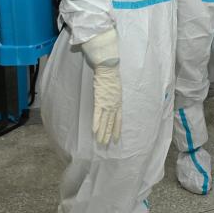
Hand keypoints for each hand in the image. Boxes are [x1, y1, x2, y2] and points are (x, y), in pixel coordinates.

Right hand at [81, 28, 121, 144]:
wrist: (109, 67)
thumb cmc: (111, 75)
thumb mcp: (116, 88)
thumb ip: (113, 96)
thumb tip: (111, 100)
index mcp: (119, 102)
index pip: (119, 120)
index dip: (117, 130)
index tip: (116, 140)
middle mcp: (114, 105)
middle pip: (111, 123)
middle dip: (108, 135)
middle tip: (106, 145)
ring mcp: (107, 103)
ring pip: (105, 121)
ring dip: (102, 133)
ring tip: (100, 142)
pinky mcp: (99, 99)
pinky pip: (97, 114)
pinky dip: (96, 123)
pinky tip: (94, 131)